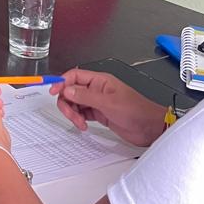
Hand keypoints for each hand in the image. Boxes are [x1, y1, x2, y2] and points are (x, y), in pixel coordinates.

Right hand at [50, 68, 166, 146]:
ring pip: (75, 103)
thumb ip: (86, 96)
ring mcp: (97, 102)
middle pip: (71, 91)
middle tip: (71, 114)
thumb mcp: (109, 103)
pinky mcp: (99, 114)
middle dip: (67, 103)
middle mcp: (97, 90)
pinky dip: (79, 119)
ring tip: (79, 123)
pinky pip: (82, 113)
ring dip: (73, 113)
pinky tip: (83, 125)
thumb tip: (67, 90)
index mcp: (100, 80)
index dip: (62, 82)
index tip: (53, 91)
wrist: (150, 128)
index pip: (74, 76)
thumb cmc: (137, 111)